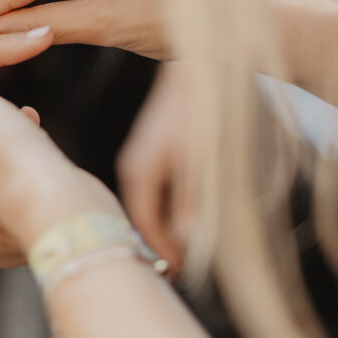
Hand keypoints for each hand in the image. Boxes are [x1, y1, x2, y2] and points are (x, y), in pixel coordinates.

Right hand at [117, 63, 194, 274]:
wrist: (204, 62)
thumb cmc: (203, 110)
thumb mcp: (202, 160)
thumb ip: (191, 203)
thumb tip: (184, 242)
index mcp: (138, 170)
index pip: (141, 225)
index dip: (158, 252)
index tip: (178, 275)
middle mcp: (133, 165)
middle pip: (140, 218)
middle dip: (158, 244)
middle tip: (179, 272)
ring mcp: (141, 156)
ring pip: (147, 204)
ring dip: (163, 228)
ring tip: (183, 251)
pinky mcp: (153, 149)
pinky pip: (153, 190)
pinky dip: (165, 209)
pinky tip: (183, 217)